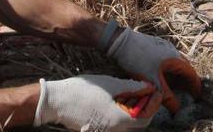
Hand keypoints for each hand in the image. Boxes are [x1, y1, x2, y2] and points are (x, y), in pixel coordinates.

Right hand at [33, 75, 160, 130]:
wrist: (56, 101)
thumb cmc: (82, 91)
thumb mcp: (110, 84)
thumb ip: (131, 87)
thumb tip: (147, 86)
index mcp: (119, 121)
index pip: (145, 117)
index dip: (153, 104)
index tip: (156, 92)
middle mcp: (114, 131)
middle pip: (138, 123)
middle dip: (145, 107)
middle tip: (146, 92)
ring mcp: (104, 131)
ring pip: (127, 124)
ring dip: (134, 110)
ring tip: (134, 93)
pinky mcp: (97, 129)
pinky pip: (116, 124)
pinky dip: (123, 113)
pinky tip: (121, 99)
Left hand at [107, 28, 201, 112]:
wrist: (120, 42)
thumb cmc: (138, 60)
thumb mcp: (153, 81)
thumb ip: (166, 96)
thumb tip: (176, 109)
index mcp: (175, 59)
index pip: (191, 73)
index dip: (195, 86)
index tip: (196, 95)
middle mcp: (173, 51)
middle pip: (185, 68)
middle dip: (187, 81)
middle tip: (187, 93)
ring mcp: (164, 47)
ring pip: (176, 63)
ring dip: (177, 75)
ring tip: (174, 86)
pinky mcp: (156, 45)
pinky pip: (168, 59)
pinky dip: (169, 69)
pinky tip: (162, 76)